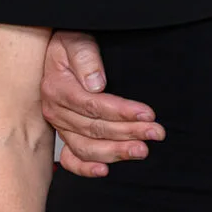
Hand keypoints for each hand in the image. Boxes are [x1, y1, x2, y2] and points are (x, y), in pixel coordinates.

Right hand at [40, 30, 163, 177]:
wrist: (60, 52)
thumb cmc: (71, 44)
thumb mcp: (76, 40)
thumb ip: (85, 57)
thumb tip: (96, 84)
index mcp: (57, 88)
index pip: (93, 105)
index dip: (122, 112)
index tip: (147, 114)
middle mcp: (56, 111)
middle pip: (95, 128)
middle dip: (128, 132)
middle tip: (155, 133)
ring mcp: (60, 126)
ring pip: (87, 147)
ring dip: (116, 152)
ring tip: (142, 150)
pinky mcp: (66, 135)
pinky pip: (71, 159)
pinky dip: (85, 168)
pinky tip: (105, 171)